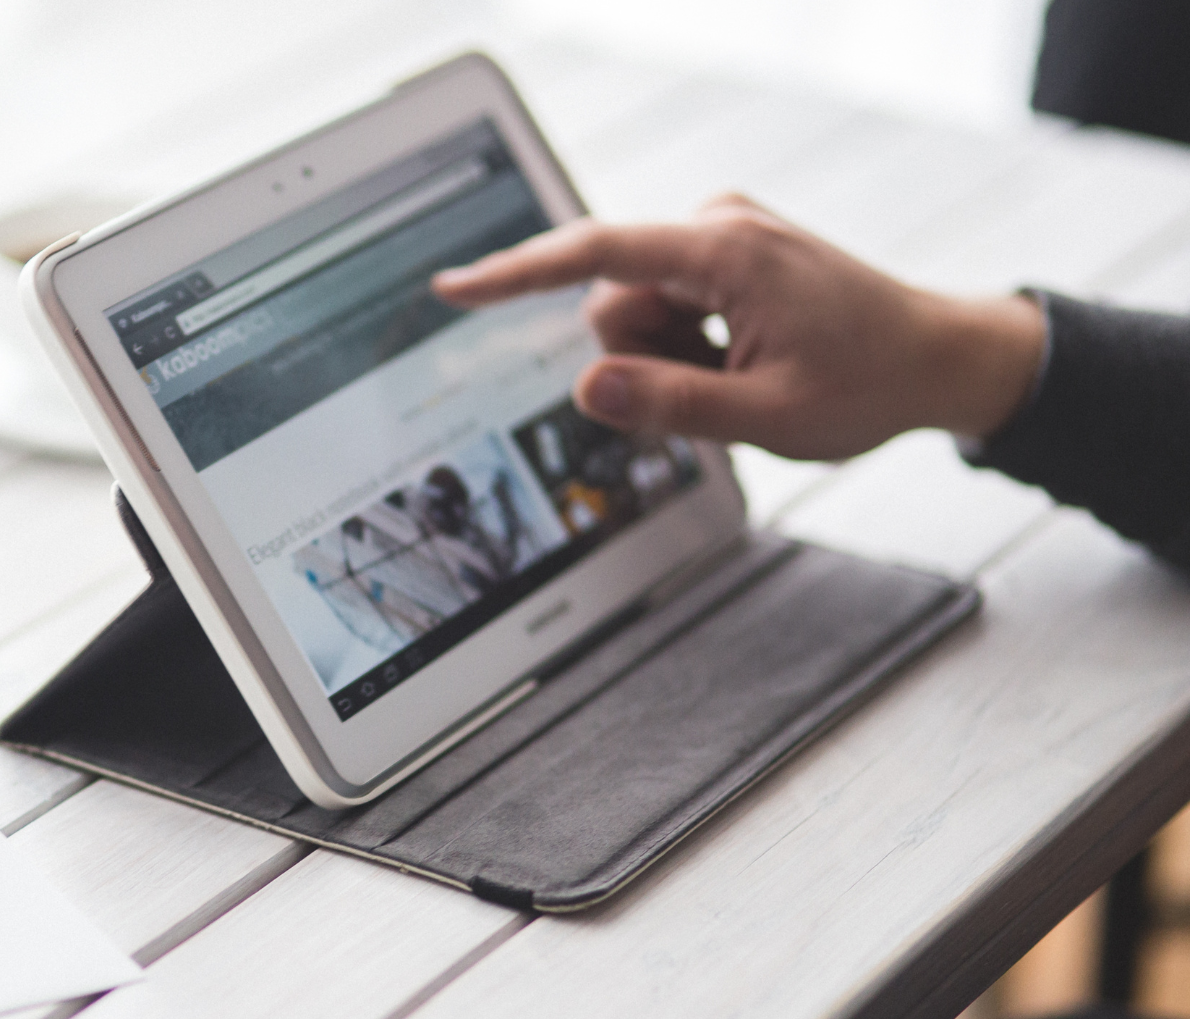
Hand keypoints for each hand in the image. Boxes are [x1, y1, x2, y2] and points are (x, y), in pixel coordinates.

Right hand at [431, 193, 1045, 459]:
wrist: (942, 357)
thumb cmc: (870, 383)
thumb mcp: (767, 415)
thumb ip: (670, 403)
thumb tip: (587, 389)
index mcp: (726, 253)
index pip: (593, 256)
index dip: (514, 275)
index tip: (454, 289)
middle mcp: (717, 226)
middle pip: (613, 301)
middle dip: (641, 357)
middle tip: (717, 388)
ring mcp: (724, 237)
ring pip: (636, 310)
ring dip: (667, 356)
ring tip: (740, 374)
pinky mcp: (728, 255)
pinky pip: (667, 305)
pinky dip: (687, 343)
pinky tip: (743, 358)